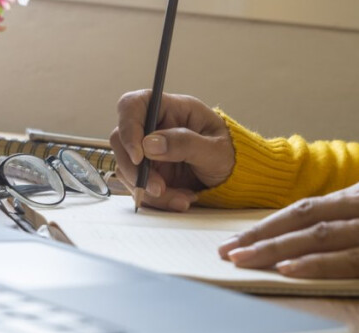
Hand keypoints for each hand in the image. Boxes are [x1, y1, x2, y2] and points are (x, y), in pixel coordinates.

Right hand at [110, 90, 235, 211]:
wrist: (237, 179)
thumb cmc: (232, 156)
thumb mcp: (216, 150)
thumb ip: (185, 144)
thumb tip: (149, 144)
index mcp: (172, 109)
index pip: (133, 105)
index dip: (128, 127)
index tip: (138, 155)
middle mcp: (155, 128)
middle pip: (120, 139)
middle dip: (135, 168)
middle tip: (158, 188)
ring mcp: (149, 152)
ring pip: (127, 168)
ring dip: (149, 189)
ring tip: (182, 199)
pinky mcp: (150, 174)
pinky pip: (139, 187)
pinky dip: (157, 200)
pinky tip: (182, 200)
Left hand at [217, 175, 358, 280]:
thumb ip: (358, 212)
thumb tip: (317, 223)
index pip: (306, 206)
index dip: (269, 223)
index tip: (239, 237)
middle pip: (303, 218)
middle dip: (261, 235)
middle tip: (228, 250)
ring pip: (318, 237)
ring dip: (277, 250)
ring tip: (246, 261)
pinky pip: (349, 260)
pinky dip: (316, 265)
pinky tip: (290, 270)